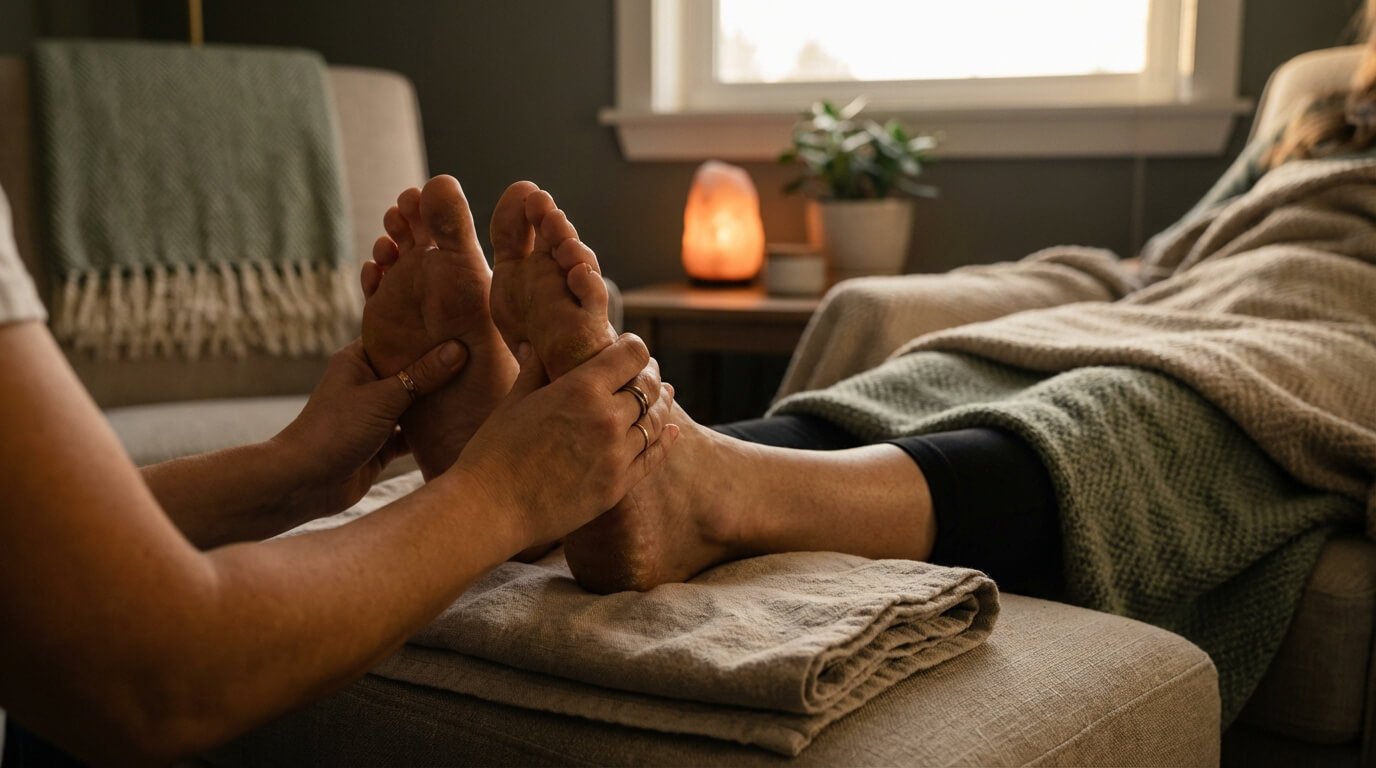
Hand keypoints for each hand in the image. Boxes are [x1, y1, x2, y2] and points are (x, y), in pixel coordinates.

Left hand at [272, 338, 467, 520]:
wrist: (306, 482)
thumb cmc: (335, 430)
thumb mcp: (383, 398)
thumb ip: (422, 375)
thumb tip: (458, 349)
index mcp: (358, 360)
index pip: (395, 336)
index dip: (423, 331)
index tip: (458, 324)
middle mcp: (366, 383)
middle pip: (409, 370)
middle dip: (438, 367)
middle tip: (477, 355)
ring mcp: (375, 414)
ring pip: (414, 403)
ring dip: (437, 402)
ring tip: (476, 388)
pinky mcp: (382, 443)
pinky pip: (413, 433)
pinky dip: (432, 432)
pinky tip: (459, 426)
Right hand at [449, 334, 677, 552]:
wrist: (491, 507)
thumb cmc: (494, 451)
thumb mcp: (515, 401)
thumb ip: (535, 370)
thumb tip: (536, 344)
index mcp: (581, 389)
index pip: (631, 355)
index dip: (633, 346)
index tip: (628, 347)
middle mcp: (607, 419)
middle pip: (648, 387)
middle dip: (650, 374)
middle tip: (648, 371)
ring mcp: (616, 455)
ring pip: (656, 421)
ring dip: (663, 404)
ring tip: (666, 395)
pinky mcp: (618, 486)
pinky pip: (653, 457)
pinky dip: (666, 440)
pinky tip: (672, 430)